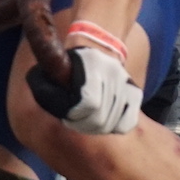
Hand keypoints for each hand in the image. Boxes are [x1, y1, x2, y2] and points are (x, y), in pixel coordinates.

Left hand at [27, 37, 141, 135]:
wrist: (95, 51)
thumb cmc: (66, 67)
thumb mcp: (50, 71)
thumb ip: (44, 88)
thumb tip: (55, 108)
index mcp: (92, 61)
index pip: (90, 103)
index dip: (75, 116)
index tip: (67, 115)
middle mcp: (113, 70)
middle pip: (100, 119)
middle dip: (83, 125)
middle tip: (74, 120)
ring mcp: (126, 82)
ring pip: (112, 125)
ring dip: (95, 128)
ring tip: (85, 118)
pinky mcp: (136, 93)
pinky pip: (126, 124)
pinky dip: (113, 127)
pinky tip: (103, 119)